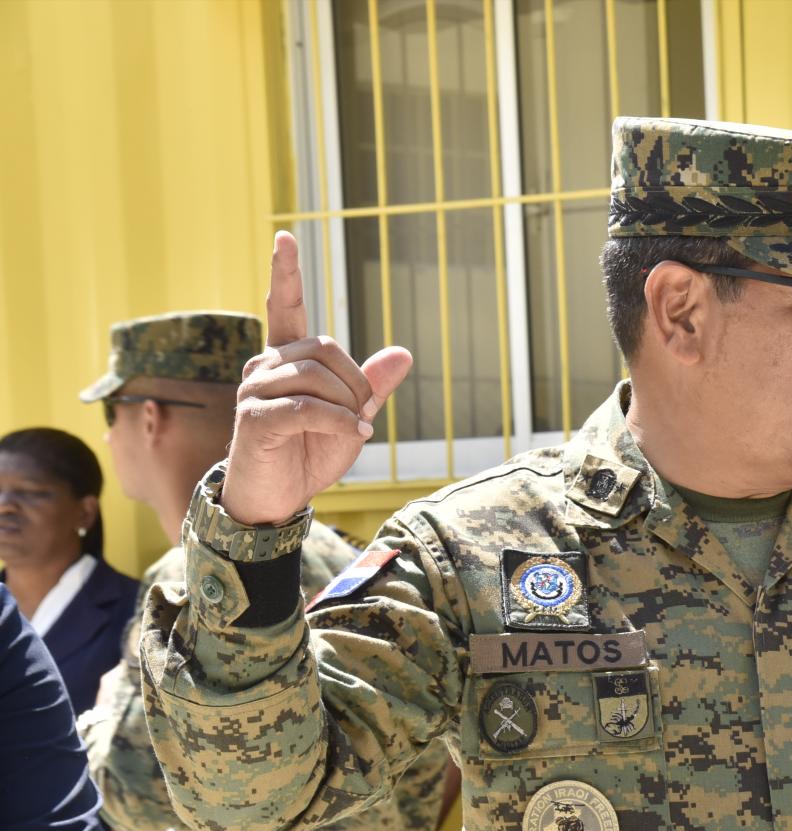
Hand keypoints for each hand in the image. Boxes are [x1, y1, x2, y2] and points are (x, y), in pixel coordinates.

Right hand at [219, 231, 410, 525]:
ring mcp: (254, 390)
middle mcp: (264, 366)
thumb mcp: (352, 418)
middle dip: (356, 384)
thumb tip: (403, 353)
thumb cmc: (309, 454)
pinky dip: (339, 423)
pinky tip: (355, 436)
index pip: (284, 307)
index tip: (285, 237)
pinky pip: (307, 408)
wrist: (277, 499)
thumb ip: (372, 387)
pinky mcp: (254, 418)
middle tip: (361, 417)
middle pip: (325, 348)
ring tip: (352, 431)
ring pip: (317, 378)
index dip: (285, 273)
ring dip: (347, 408)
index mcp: (286, 360)